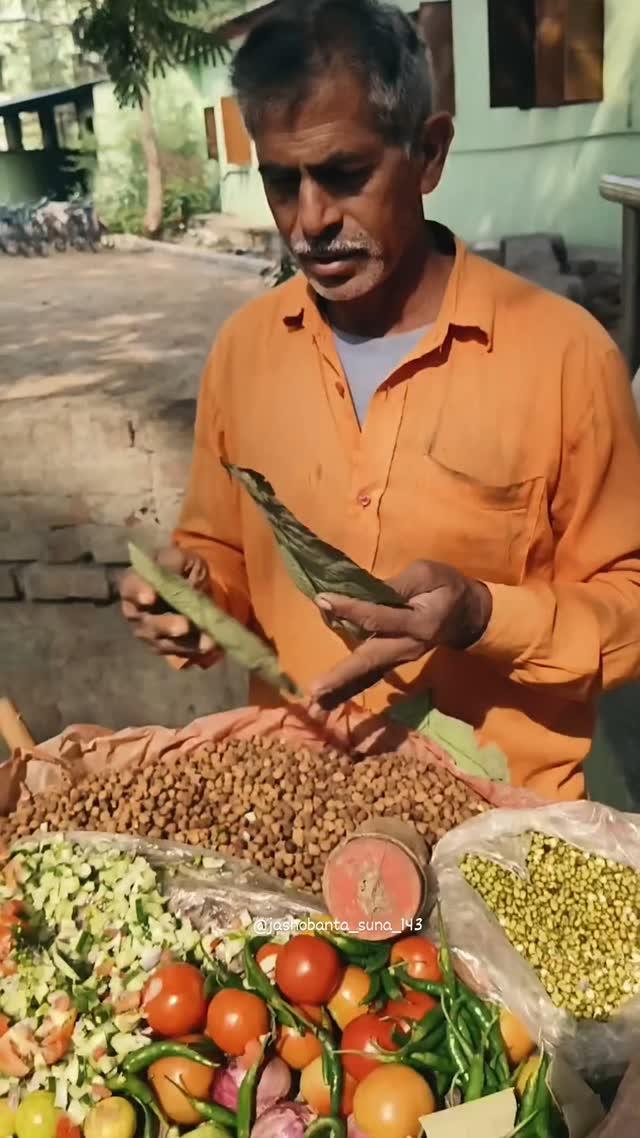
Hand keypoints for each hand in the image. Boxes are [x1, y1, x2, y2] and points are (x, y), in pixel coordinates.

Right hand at [120, 546, 216, 658]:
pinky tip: (210, 646)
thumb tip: (174, 574)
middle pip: (146, 622)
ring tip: (207, 642)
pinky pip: (175, 651)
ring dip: (184, 643)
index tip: (150, 598)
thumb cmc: (179, 568)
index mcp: (134, 582)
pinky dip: (193, 650)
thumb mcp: (181, 558)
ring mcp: (147, 631)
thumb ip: (176, 562)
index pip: (130, 587)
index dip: (138, 592)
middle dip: (166, 625)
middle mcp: (135, 611)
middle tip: (184, 626)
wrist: (189, 586)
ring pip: (161, 641)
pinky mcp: (161, 645)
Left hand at [309, 560, 491, 709]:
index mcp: (420, 623)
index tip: (323, 599)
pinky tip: (327, 697)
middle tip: (315, 690)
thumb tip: (363, 590)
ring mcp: (401, 658)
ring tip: (316, 701)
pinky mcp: (394, 661)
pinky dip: (349, 686)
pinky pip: (370, 674)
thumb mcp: (427, 574)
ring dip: (342, 688)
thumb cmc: (446, 588)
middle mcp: (408, 647)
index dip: (351, 608)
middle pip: (371, 659)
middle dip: (342, 675)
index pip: (379, 617)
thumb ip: (397, 583)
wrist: (468, 615)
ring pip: (368, 673)